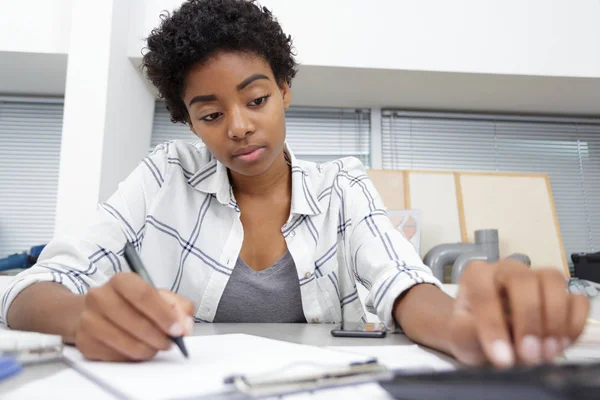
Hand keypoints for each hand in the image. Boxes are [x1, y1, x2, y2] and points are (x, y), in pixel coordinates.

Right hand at [74, 272, 193, 360]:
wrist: (94, 311)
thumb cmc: (131, 303)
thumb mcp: (158, 296)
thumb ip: (178, 306)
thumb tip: (186, 325)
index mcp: (121, 280)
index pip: (143, 296)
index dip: (164, 315)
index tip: (178, 330)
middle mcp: (100, 296)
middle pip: (135, 321)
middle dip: (159, 337)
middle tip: (170, 343)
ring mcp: (88, 320)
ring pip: (125, 342)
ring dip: (147, 349)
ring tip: (156, 347)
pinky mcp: (84, 342)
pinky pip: (115, 356)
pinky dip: (131, 357)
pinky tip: (137, 349)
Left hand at [448, 259, 588, 367]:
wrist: (489, 339)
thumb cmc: (471, 333)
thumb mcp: (459, 336)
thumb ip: (468, 332)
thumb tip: (494, 338)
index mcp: (477, 275)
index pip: (484, 290)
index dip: (493, 325)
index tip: (501, 358)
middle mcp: (507, 269)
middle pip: (523, 279)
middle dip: (528, 319)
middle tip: (528, 354)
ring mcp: (536, 277)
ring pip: (553, 281)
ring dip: (553, 320)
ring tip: (545, 353)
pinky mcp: (560, 293)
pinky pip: (577, 299)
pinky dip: (573, 323)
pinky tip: (560, 344)